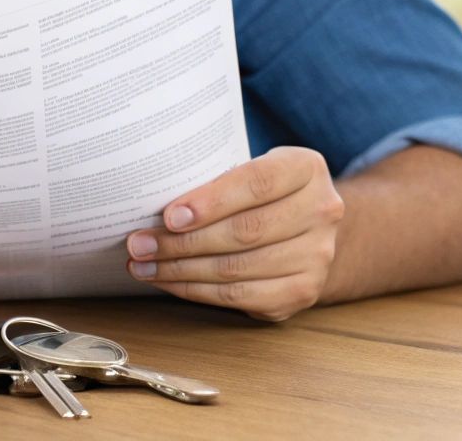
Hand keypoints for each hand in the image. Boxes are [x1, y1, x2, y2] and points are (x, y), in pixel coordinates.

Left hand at [125, 146, 344, 321]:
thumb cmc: (262, 191)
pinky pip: (241, 297)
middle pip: (245, 231)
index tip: (169, 216)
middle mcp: (322, 211)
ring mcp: (317, 255)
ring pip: (237, 269)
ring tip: (143, 266)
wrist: (307, 227)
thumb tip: (150, 197)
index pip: (257, 183)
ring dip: (181, 271)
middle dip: (183, 242)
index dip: (211, 201)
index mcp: (307, 168)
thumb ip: (216, 176)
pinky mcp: (303, 291)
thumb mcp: (251, 165)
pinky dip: (197, 291)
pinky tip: (169, 283)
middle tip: (139, 245)